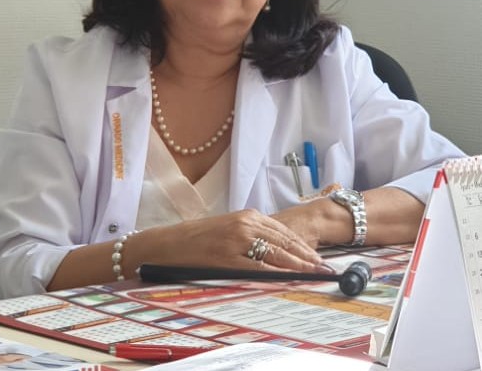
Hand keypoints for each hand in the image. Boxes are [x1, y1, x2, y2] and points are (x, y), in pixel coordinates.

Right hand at [139, 209, 325, 272]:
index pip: (284, 231)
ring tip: (315, 274)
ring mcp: (238, 240)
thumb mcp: (229, 228)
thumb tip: (278, 250)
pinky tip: (290, 280)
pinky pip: (259, 268)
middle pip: (285, 242)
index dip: (303, 245)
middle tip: (324, 268)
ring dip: (299, 266)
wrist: (170, 243)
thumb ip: (252, 234)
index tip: (318, 257)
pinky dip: (278, 274)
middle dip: (308, 257)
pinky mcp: (229, 257)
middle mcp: (246, 224)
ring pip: (277, 254)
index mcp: (248, 216)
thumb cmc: (199, 238)